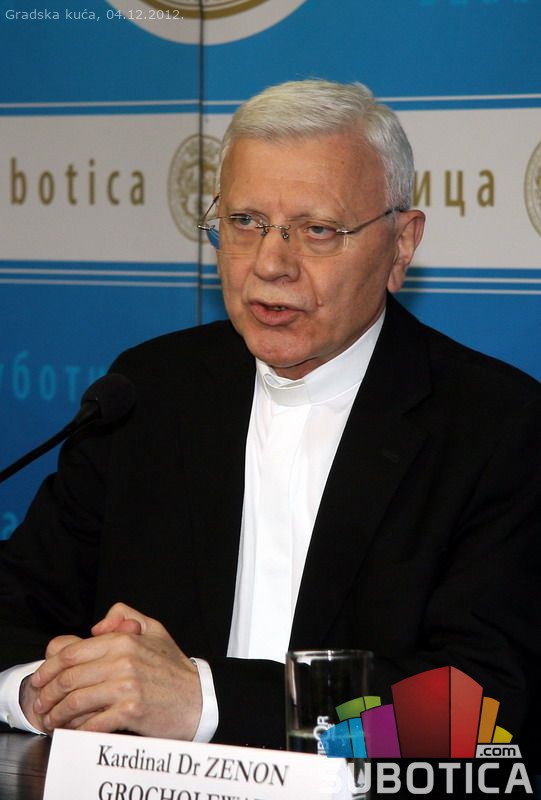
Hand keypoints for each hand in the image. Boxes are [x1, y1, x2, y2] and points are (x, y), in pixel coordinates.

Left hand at [30, 603, 201, 739]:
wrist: (200, 698)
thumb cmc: (174, 668)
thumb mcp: (154, 629)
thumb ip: (126, 615)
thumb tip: (97, 625)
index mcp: (123, 639)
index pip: (72, 652)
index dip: (49, 667)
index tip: (40, 679)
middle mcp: (123, 660)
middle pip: (69, 677)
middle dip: (48, 693)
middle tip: (41, 703)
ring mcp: (127, 686)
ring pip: (76, 701)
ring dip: (58, 714)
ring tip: (52, 720)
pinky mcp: (131, 710)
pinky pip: (93, 722)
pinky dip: (78, 730)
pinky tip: (74, 731)